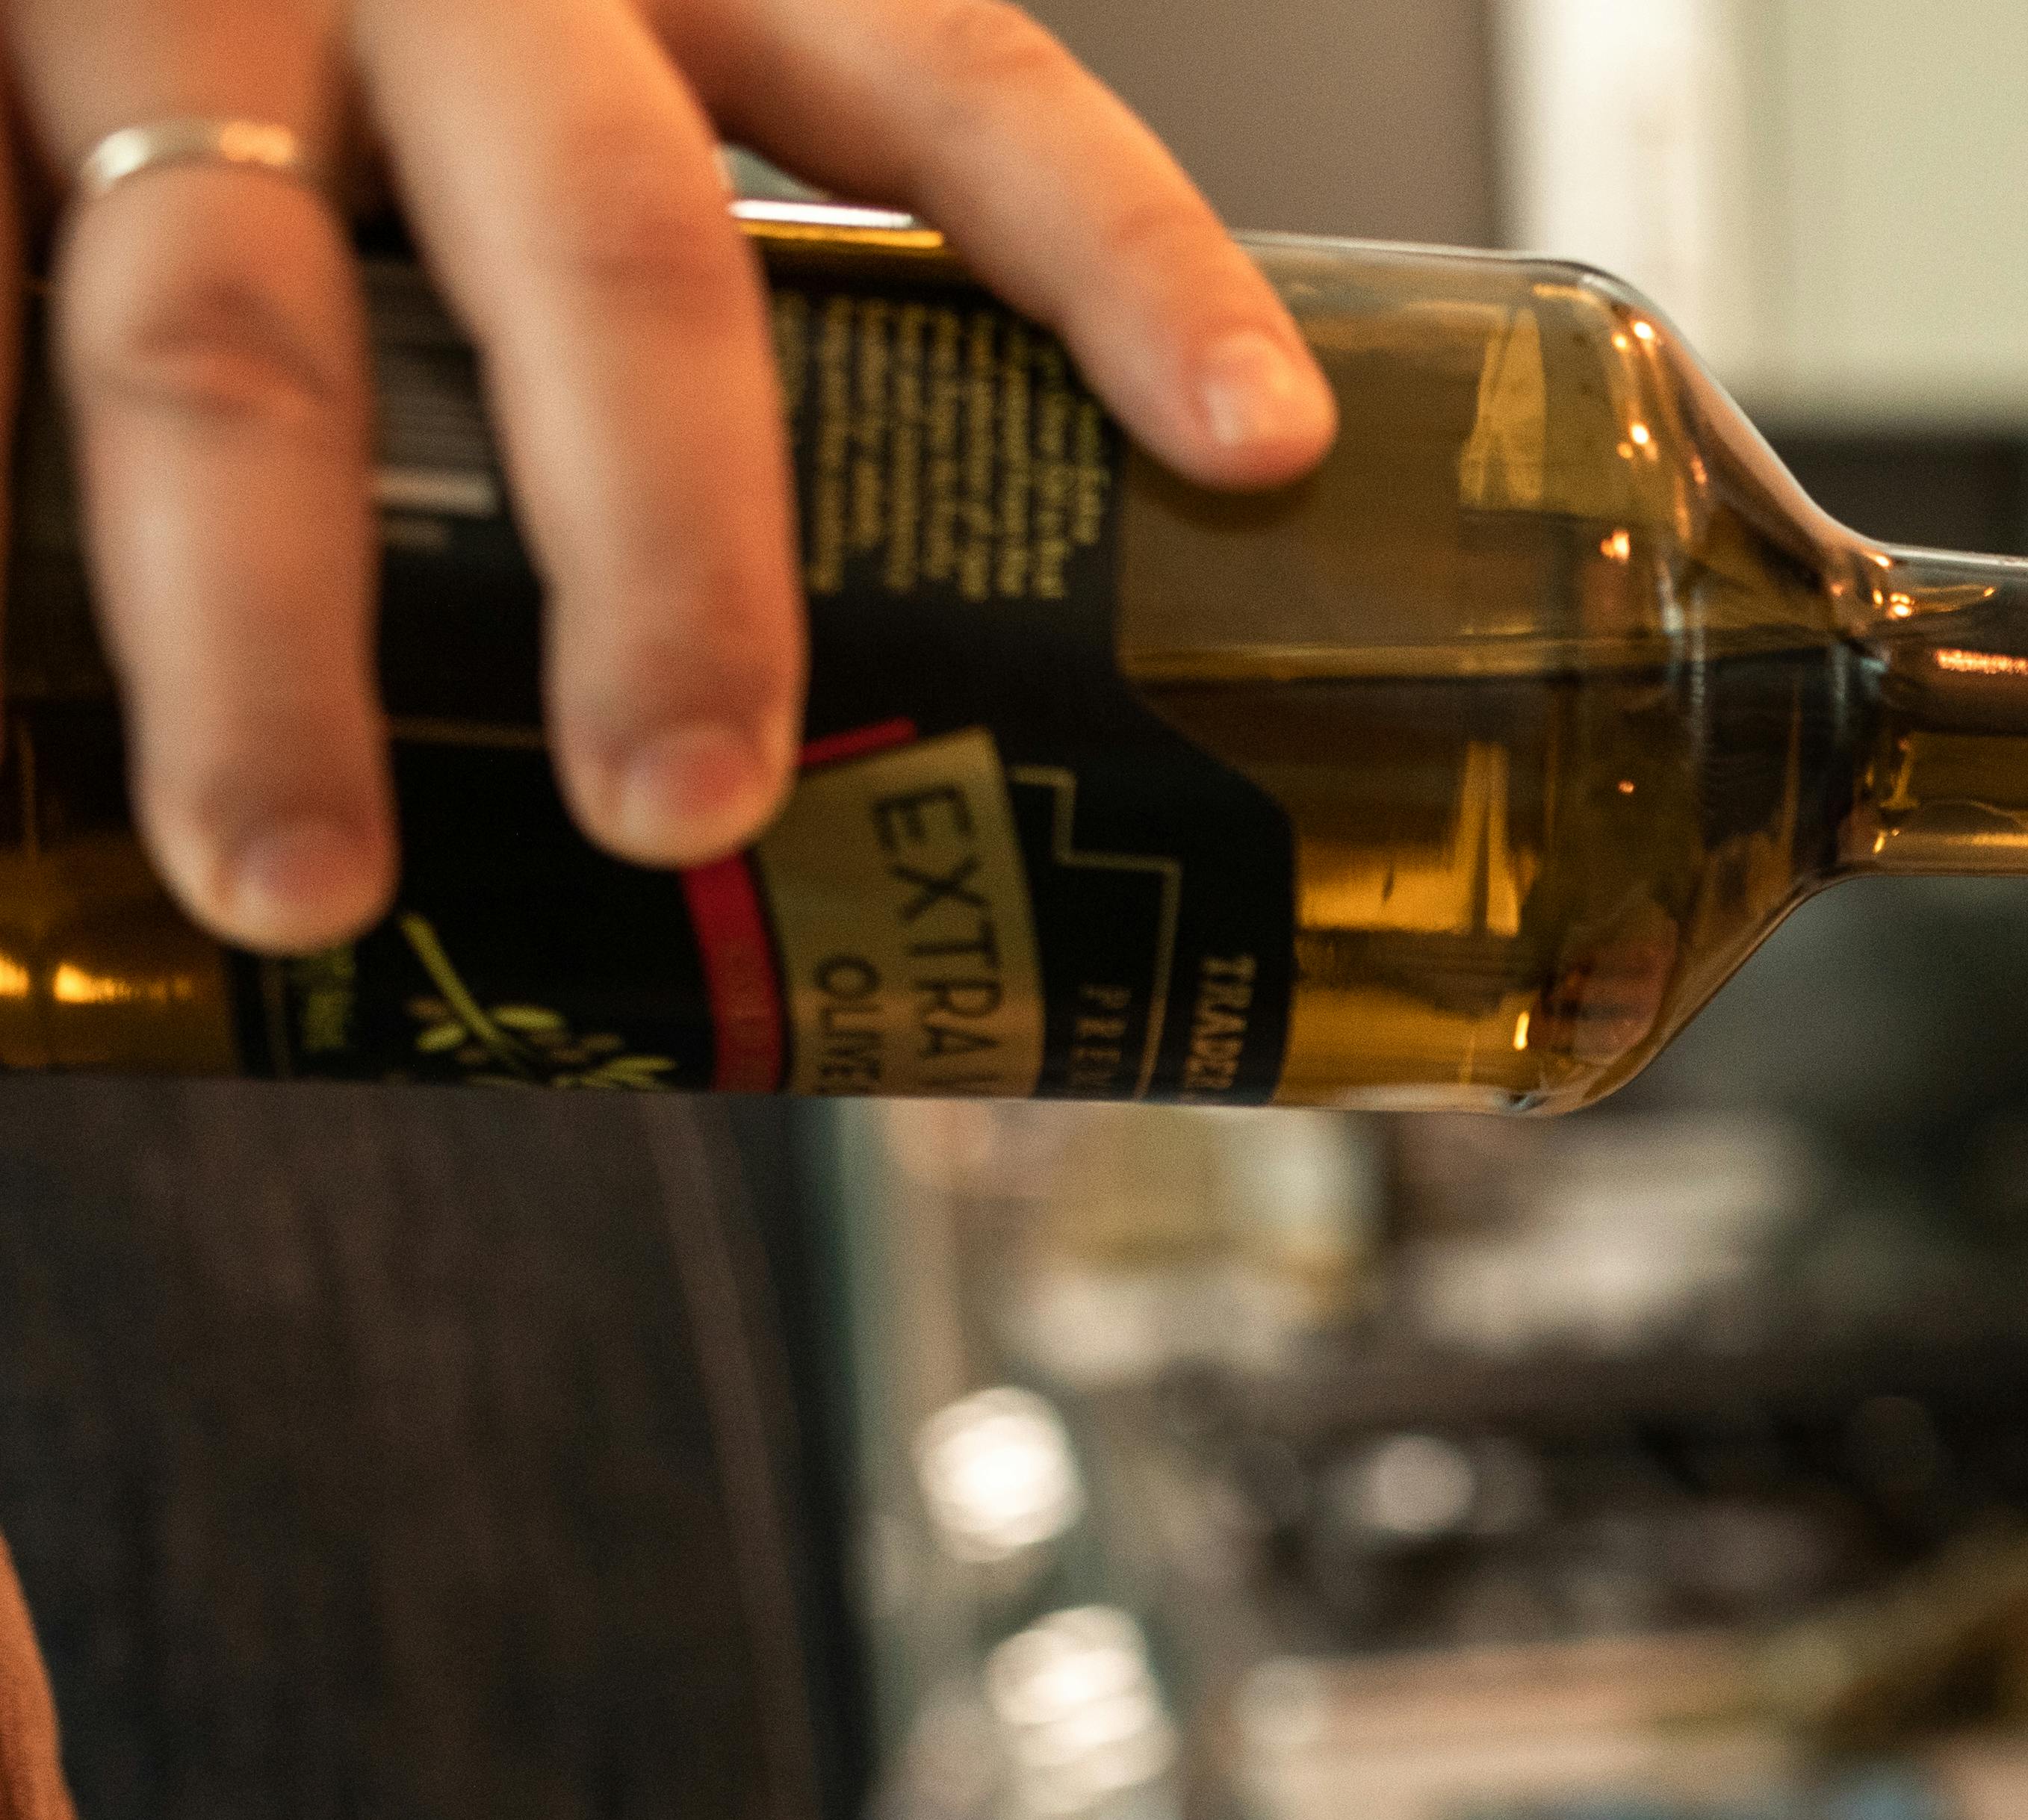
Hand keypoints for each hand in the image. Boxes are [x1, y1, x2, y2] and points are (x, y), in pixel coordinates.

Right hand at [2, 0, 1340, 953]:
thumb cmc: (379, 24)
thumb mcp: (577, 58)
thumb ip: (673, 279)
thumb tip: (900, 639)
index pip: (956, 93)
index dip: (1122, 258)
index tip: (1262, 446)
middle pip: (611, 260)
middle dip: (664, 550)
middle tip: (692, 803)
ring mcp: (175, 5)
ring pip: (226, 337)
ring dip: (260, 642)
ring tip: (298, 884)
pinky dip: (2, 534)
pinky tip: (20, 728)